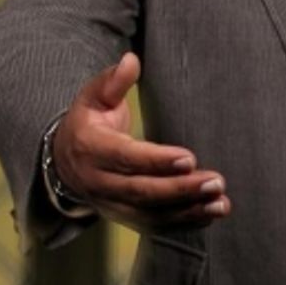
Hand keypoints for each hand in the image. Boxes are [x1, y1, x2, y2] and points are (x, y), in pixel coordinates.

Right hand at [53, 52, 230, 231]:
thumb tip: (131, 60)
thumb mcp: (94, 96)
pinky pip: (153, 224)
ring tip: (221, 203)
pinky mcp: (123, 216)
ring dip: (187, 210)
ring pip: (149, 214)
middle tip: (215, 182)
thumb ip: (113, 80)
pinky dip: (183, 222)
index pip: (125, 157)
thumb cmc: (89, 121)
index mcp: (90, 148)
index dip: (156, 160)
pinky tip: (210, 214)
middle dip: (180, 189)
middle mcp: (98, 181)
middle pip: (141, 191)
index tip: (189, 158)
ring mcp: (109, 204)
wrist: (64, 160)